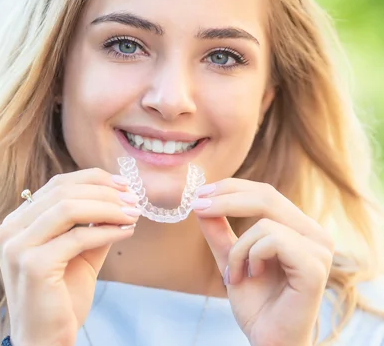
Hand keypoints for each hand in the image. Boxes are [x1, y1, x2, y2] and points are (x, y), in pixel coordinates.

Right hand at [0, 168, 139, 345]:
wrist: (46, 340)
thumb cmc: (62, 295)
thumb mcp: (81, 250)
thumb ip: (94, 223)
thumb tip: (122, 198)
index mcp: (18, 221)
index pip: (58, 184)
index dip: (94, 179)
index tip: (124, 184)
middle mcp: (10, 229)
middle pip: (64, 191)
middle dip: (105, 192)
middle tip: (134, 199)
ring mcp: (17, 246)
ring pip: (69, 208)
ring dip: (109, 207)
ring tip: (133, 213)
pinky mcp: (33, 265)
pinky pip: (78, 237)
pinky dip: (107, 230)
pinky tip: (127, 232)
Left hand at [192, 179, 333, 345]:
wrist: (269, 340)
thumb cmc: (256, 303)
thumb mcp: (230, 258)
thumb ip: (219, 231)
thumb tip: (201, 201)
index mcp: (298, 227)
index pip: (264, 193)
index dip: (231, 188)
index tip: (200, 193)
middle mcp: (314, 233)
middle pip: (266, 195)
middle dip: (225, 199)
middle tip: (198, 206)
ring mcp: (319, 248)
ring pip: (264, 221)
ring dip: (238, 248)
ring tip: (234, 274)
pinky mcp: (315, 266)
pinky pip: (272, 240)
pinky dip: (251, 257)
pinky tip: (252, 276)